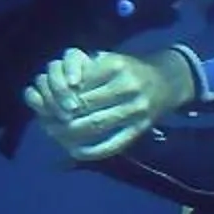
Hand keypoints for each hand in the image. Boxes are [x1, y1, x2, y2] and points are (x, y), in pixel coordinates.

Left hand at [27, 48, 194, 160]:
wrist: (167, 81)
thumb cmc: (128, 70)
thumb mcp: (107, 61)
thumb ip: (82, 71)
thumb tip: (51, 90)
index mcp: (115, 64)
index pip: (77, 84)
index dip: (59, 97)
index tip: (46, 105)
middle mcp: (127, 85)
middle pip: (85, 106)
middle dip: (62, 117)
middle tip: (47, 124)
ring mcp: (136, 109)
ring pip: (96, 125)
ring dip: (72, 134)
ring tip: (57, 136)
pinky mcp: (141, 128)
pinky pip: (113, 144)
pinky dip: (92, 151)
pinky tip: (76, 152)